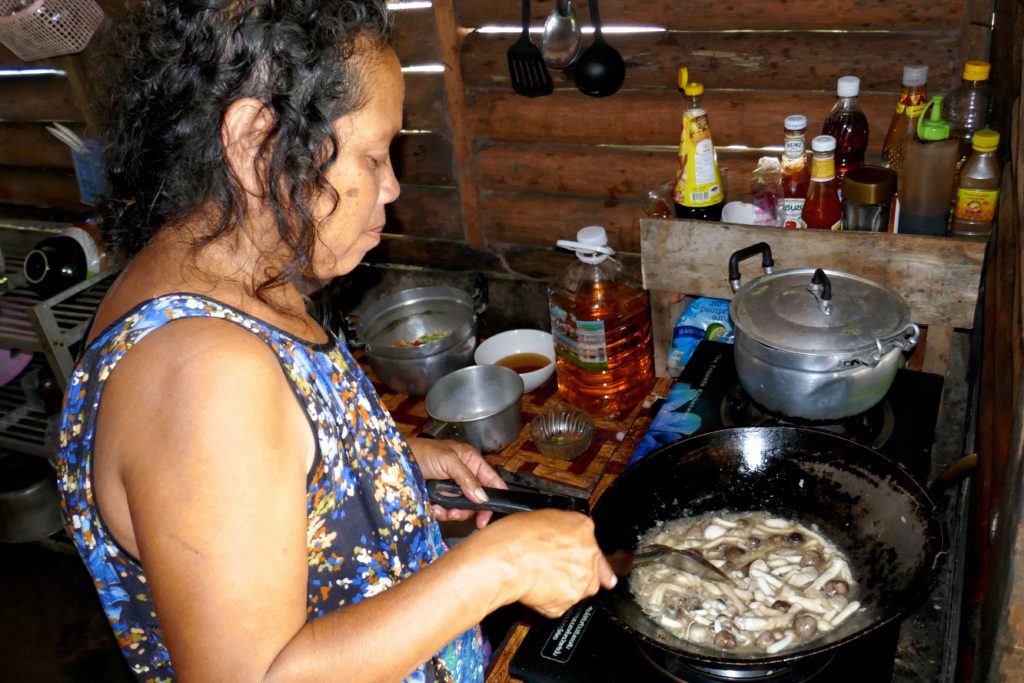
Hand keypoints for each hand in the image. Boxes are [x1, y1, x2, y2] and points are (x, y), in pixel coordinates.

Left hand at [409, 437, 507, 527]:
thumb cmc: (422, 452)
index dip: (496, 496)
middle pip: (478, 499)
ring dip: (454, 512)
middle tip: (458, 515)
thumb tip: (483, 498)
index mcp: (471, 461)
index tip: (491, 513)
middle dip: (468, 509)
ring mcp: (451, 488)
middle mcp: (464, 475)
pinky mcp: (440, 497)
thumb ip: (467, 479)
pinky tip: (434, 508)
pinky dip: (442, 512)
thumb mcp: (448, 461)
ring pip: (462, 508)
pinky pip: (447, 511)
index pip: (492, 480)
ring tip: (443, 510)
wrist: (396, 461)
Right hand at [477, 509, 617, 618]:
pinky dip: (549, 602)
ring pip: (579, 589)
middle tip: (553, 569)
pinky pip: (561, 605)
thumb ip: (561, 528)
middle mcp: (588, 554)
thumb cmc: (515, 537)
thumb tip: (560, 535)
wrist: (505, 559)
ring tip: (541, 578)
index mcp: (582, 527)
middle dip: (576, 572)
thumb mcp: (542, 517)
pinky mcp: (568, 602)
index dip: (583, 553)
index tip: (583, 560)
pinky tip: (536, 589)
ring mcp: (580, 580)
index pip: (593, 542)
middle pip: (592, 569)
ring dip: (564, 587)